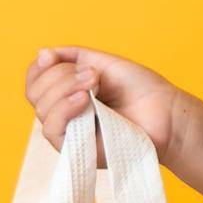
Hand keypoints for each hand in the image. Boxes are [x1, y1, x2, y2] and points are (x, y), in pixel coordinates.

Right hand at [24, 46, 189, 171]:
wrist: (167, 114)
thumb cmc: (142, 91)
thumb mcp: (103, 64)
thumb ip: (72, 57)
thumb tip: (41, 52)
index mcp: (68, 93)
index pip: (35, 81)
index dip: (38, 68)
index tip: (52, 57)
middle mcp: (65, 114)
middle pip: (35, 93)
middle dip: (59, 76)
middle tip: (94, 75)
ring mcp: (70, 133)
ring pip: (42, 109)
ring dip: (64, 88)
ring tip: (94, 83)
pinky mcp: (77, 150)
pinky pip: (54, 130)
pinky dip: (64, 109)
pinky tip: (84, 100)